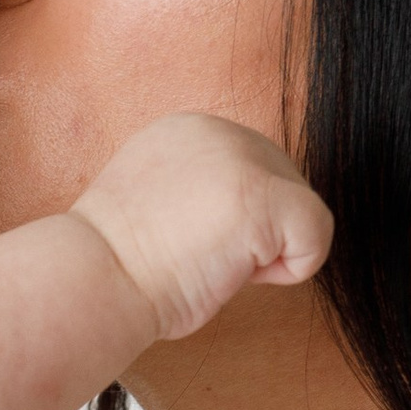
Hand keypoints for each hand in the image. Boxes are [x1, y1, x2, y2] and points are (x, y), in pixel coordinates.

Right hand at [71, 115, 332, 344]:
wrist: (93, 279)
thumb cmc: (117, 265)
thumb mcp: (156, 203)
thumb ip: (200, 192)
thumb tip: (243, 219)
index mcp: (188, 130)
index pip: (254, 173)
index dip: (232, 224)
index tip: (184, 243)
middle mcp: (218, 130)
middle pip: (284, 188)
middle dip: (254, 235)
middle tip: (197, 257)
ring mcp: (242, 159)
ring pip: (302, 212)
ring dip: (266, 253)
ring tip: (209, 260)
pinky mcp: (263, 195)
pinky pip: (316, 236)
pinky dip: (288, 270)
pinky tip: (232, 270)